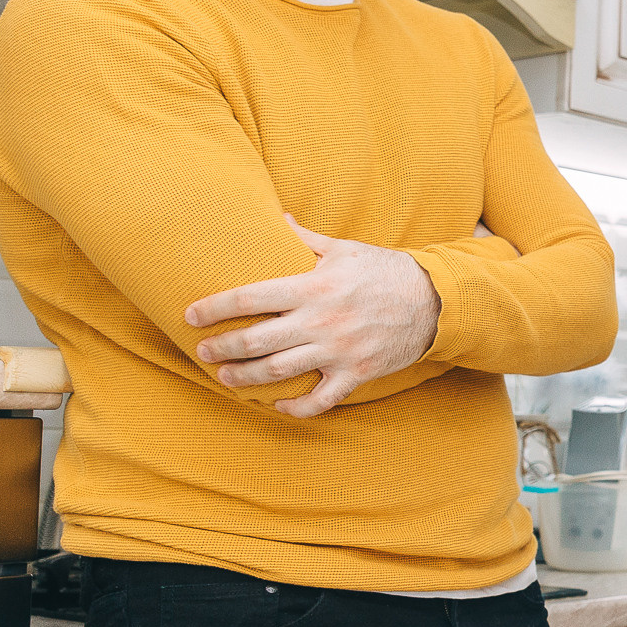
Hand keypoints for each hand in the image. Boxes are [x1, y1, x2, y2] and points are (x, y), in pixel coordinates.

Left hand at [184, 218, 441, 417]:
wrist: (435, 301)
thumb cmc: (385, 271)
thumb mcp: (345, 249)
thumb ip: (304, 239)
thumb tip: (276, 218)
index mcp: (314, 286)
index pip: (249, 297)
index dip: (214, 308)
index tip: (191, 315)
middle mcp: (322, 320)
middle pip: (256, 340)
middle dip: (222, 348)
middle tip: (203, 351)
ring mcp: (339, 350)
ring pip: (280, 372)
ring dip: (245, 377)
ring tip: (225, 376)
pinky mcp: (357, 373)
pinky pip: (321, 400)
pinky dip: (296, 408)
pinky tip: (278, 405)